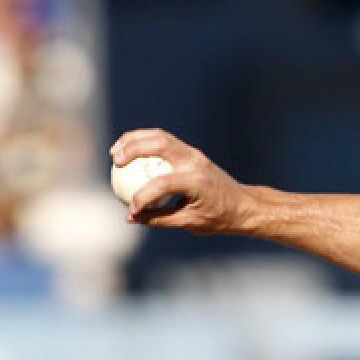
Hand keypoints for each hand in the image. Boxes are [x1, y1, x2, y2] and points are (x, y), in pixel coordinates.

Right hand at [110, 128, 252, 234]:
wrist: (244, 205)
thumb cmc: (220, 217)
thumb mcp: (190, 222)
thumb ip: (159, 219)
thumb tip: (131, 218)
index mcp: (198, 182)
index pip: (162, 183)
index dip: (142, 197)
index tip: (132, 210)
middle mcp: (196, 162)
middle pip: (160, 143)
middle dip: (133, 148)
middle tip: (115, 161)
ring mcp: (194, 154)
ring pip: (160, 136)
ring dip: (135, 140)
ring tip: (115, 152)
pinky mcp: (191, 153)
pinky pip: (164, 141)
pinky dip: (145, 142)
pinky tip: (129, 152)